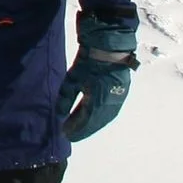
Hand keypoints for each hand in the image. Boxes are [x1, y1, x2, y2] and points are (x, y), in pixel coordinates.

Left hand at [56, 6, 137, 139]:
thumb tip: (61, 114)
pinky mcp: (121, 94)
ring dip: (92, 125)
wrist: (110, 47)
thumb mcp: (73, 78)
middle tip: (71, 135)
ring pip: (104, 119)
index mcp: (97, 101)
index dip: (75, 128)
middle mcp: (109, 104)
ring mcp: (117, 100)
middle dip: (83, 129)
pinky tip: (94, 120)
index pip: (85, 121)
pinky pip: (110, 112)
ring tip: (81, 129)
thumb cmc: (89, 61)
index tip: (65, 134)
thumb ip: (67, 98)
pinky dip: (101, 118)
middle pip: (95, 122)